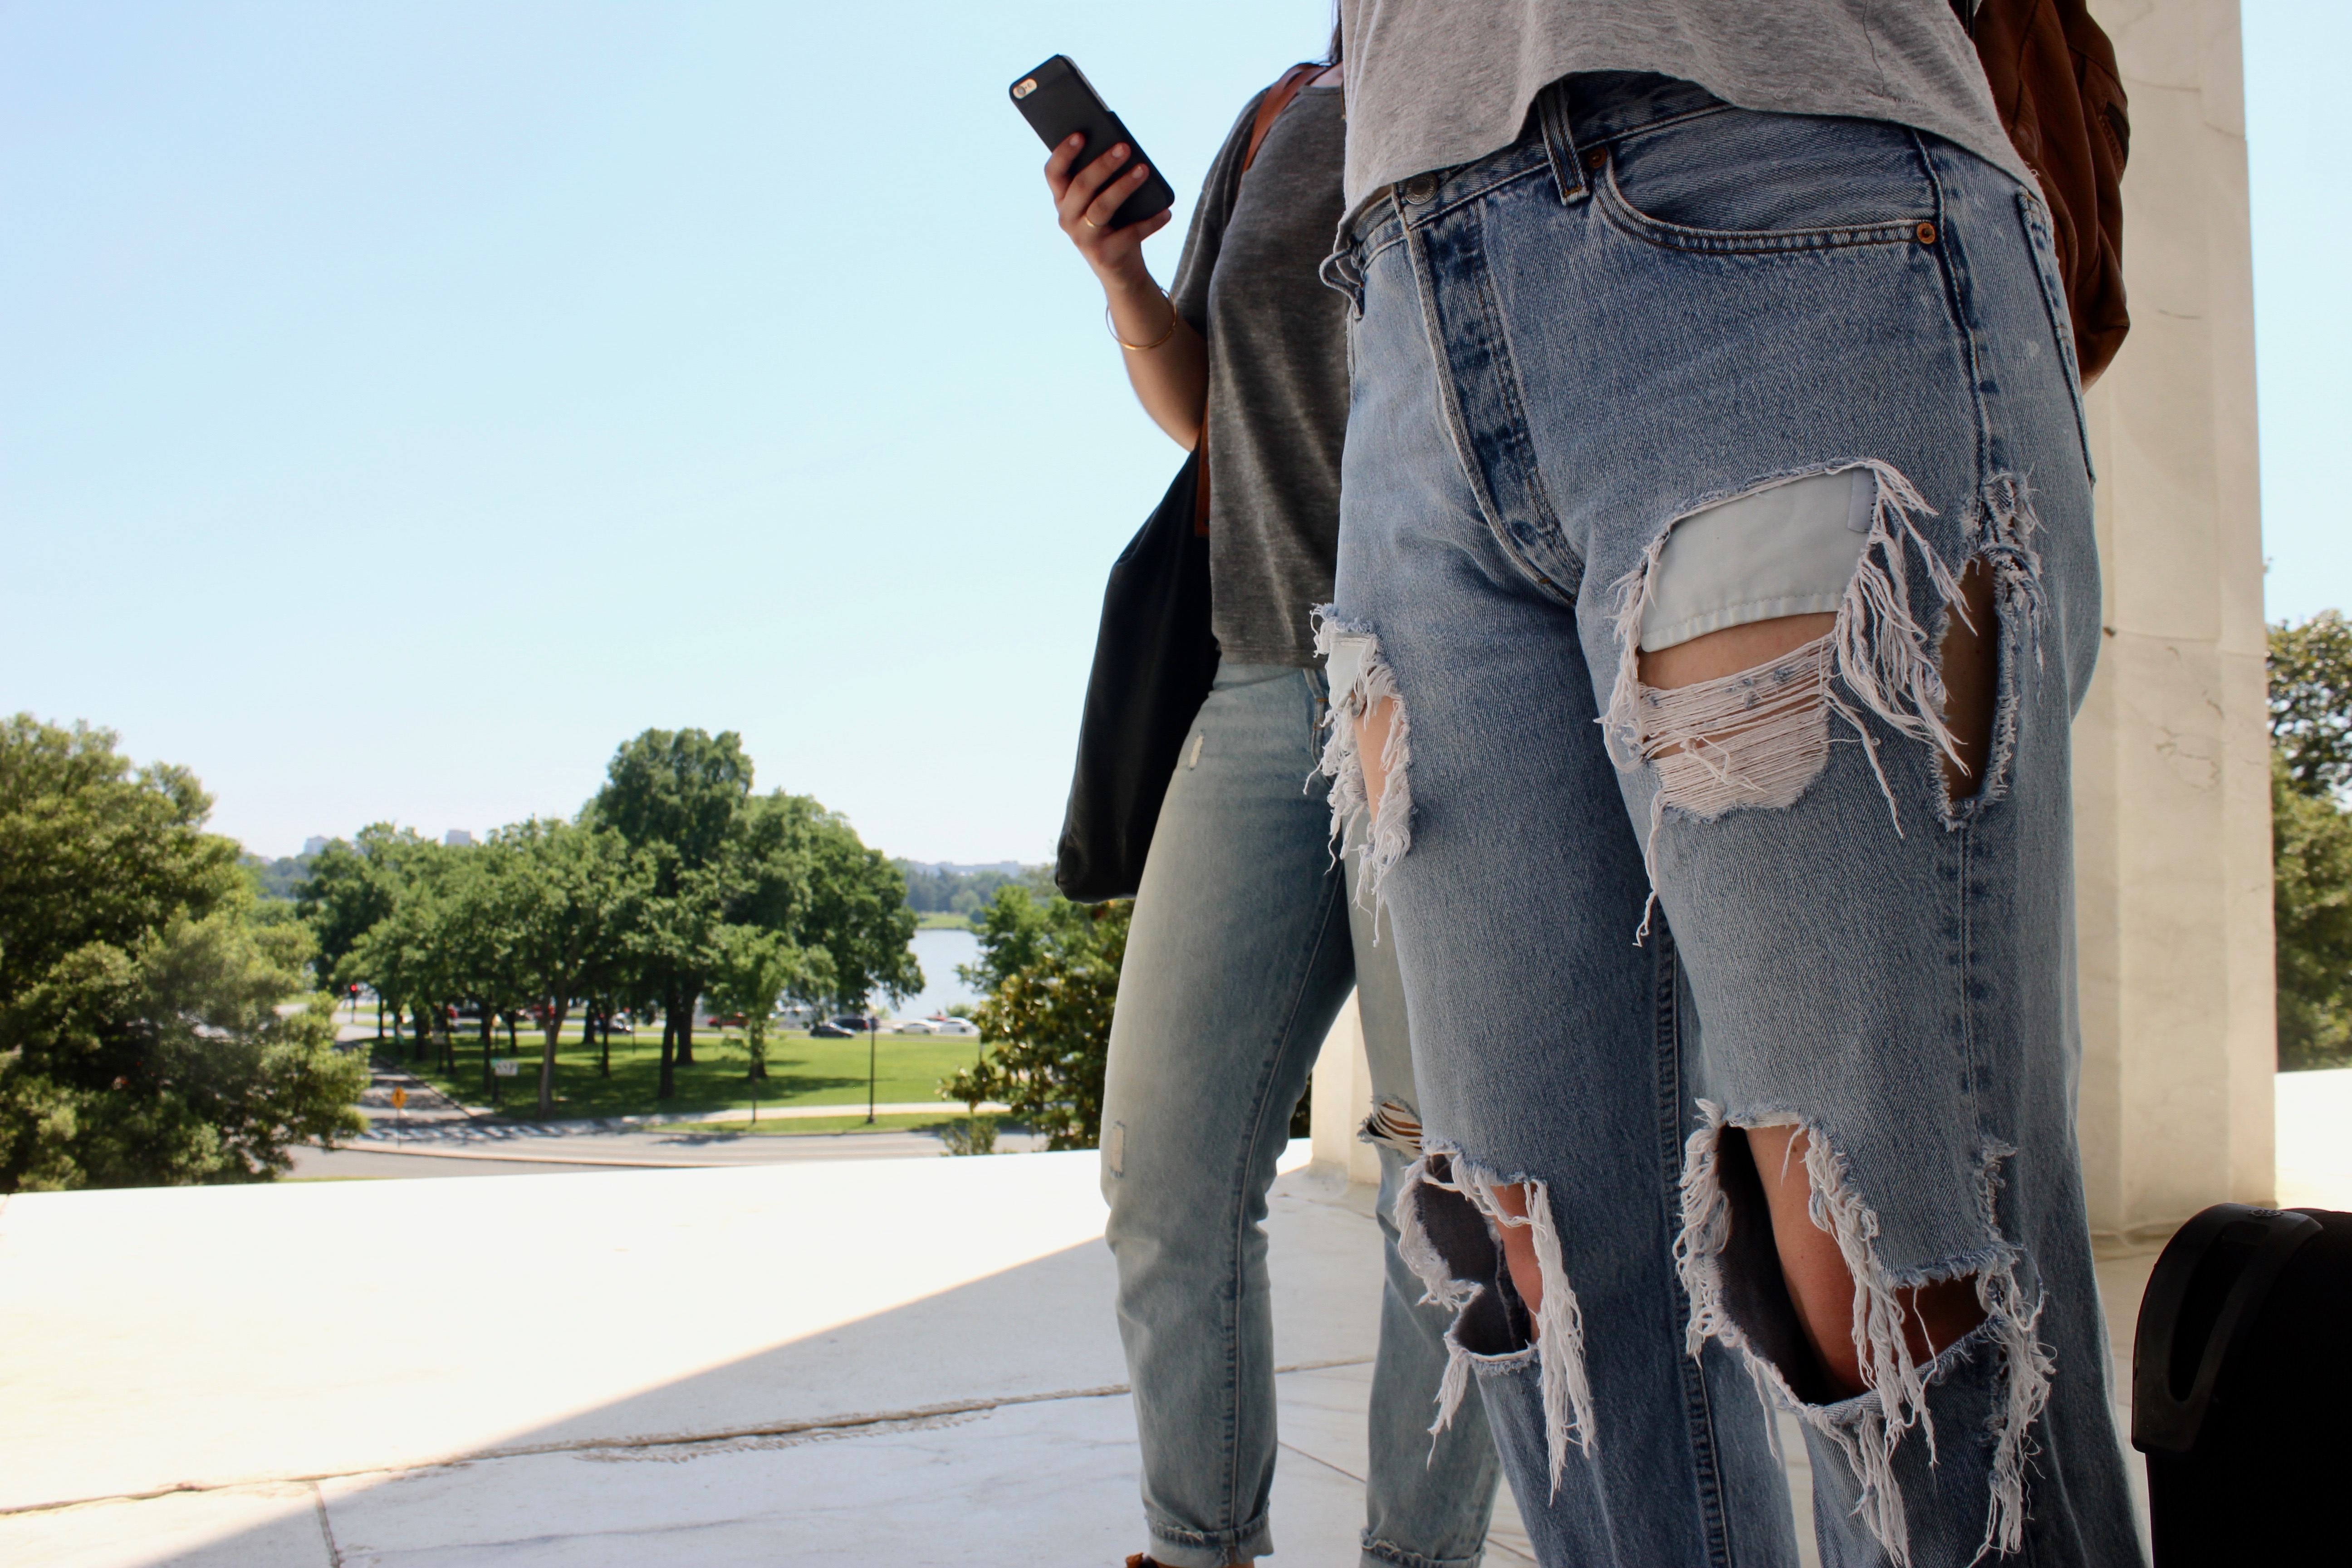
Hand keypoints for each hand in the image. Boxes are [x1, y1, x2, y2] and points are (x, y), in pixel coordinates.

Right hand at [1044, 134, 1172, 288]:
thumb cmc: (1112, 225)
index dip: (1063, 153)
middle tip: (1124, 147)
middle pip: (1081, 186)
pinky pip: (1129, 234)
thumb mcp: (1101, 201)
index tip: (1080, 134)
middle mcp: (1067, 219)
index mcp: (1063, 200)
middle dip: (1103, 164)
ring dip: (1124, 186)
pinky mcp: (1104, 255)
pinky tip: (1166, 212)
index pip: (1053, 173)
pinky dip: (1150, 222)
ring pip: (1102, 207)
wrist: (1120, 271)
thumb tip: (1121, 149)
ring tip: (1144, 170)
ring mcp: (1084, 238)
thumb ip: (1102, 180)